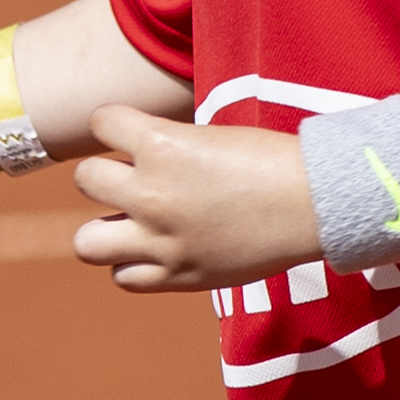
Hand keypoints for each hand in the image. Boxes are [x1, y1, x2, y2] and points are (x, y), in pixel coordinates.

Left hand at [68, 105, 316, 294]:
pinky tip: (156, 250)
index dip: (114, 125)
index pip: (100, 122)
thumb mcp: (209, 137)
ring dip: (105, 229)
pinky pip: (124, 278)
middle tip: (133, 180)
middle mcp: (151, 192)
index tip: (130, 132)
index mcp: (161, 144)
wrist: (314, 205)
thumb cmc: (271, 160)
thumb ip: (165, 147)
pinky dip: (133, 265)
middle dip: (105, 177)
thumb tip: (133, 156)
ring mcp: (160, 240)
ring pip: (87, 242)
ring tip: (132, 223)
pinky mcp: (177, 275)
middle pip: (85, 180)